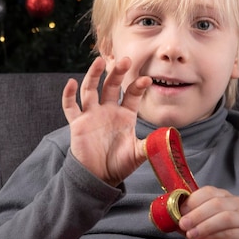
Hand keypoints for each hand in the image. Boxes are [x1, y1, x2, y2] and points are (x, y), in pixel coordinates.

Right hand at [61, 56, 151, 186]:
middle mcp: (108, 110)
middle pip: (111, 86)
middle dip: (118, 73)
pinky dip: (68, 95)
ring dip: (94, 75)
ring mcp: (92, 115)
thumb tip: (169, 137)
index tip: (147, 80)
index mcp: (125, 115)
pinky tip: (70, 83)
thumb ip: (152, 145)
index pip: (132, 95)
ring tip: (99, 61)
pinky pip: (71, 107)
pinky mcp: (78, 124)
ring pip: (91, 89)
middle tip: (125, 60)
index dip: (138, 86)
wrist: (100, 178)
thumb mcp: (138, 154)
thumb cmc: (120, 165)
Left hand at [178, 185, 238, 238]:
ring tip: (191, 234)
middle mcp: (236, 203)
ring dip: (204, 225)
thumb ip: (188, 218)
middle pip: (216, 203)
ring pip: (224, 217)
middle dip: (196, 214)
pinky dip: (213, 235)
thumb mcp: (199, 224)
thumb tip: (171, 217)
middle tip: (183, 224)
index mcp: (223, 195)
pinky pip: (230, 232)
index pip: (208, 191)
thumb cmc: (216, 235)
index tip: (179, 211)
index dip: (192, 200)